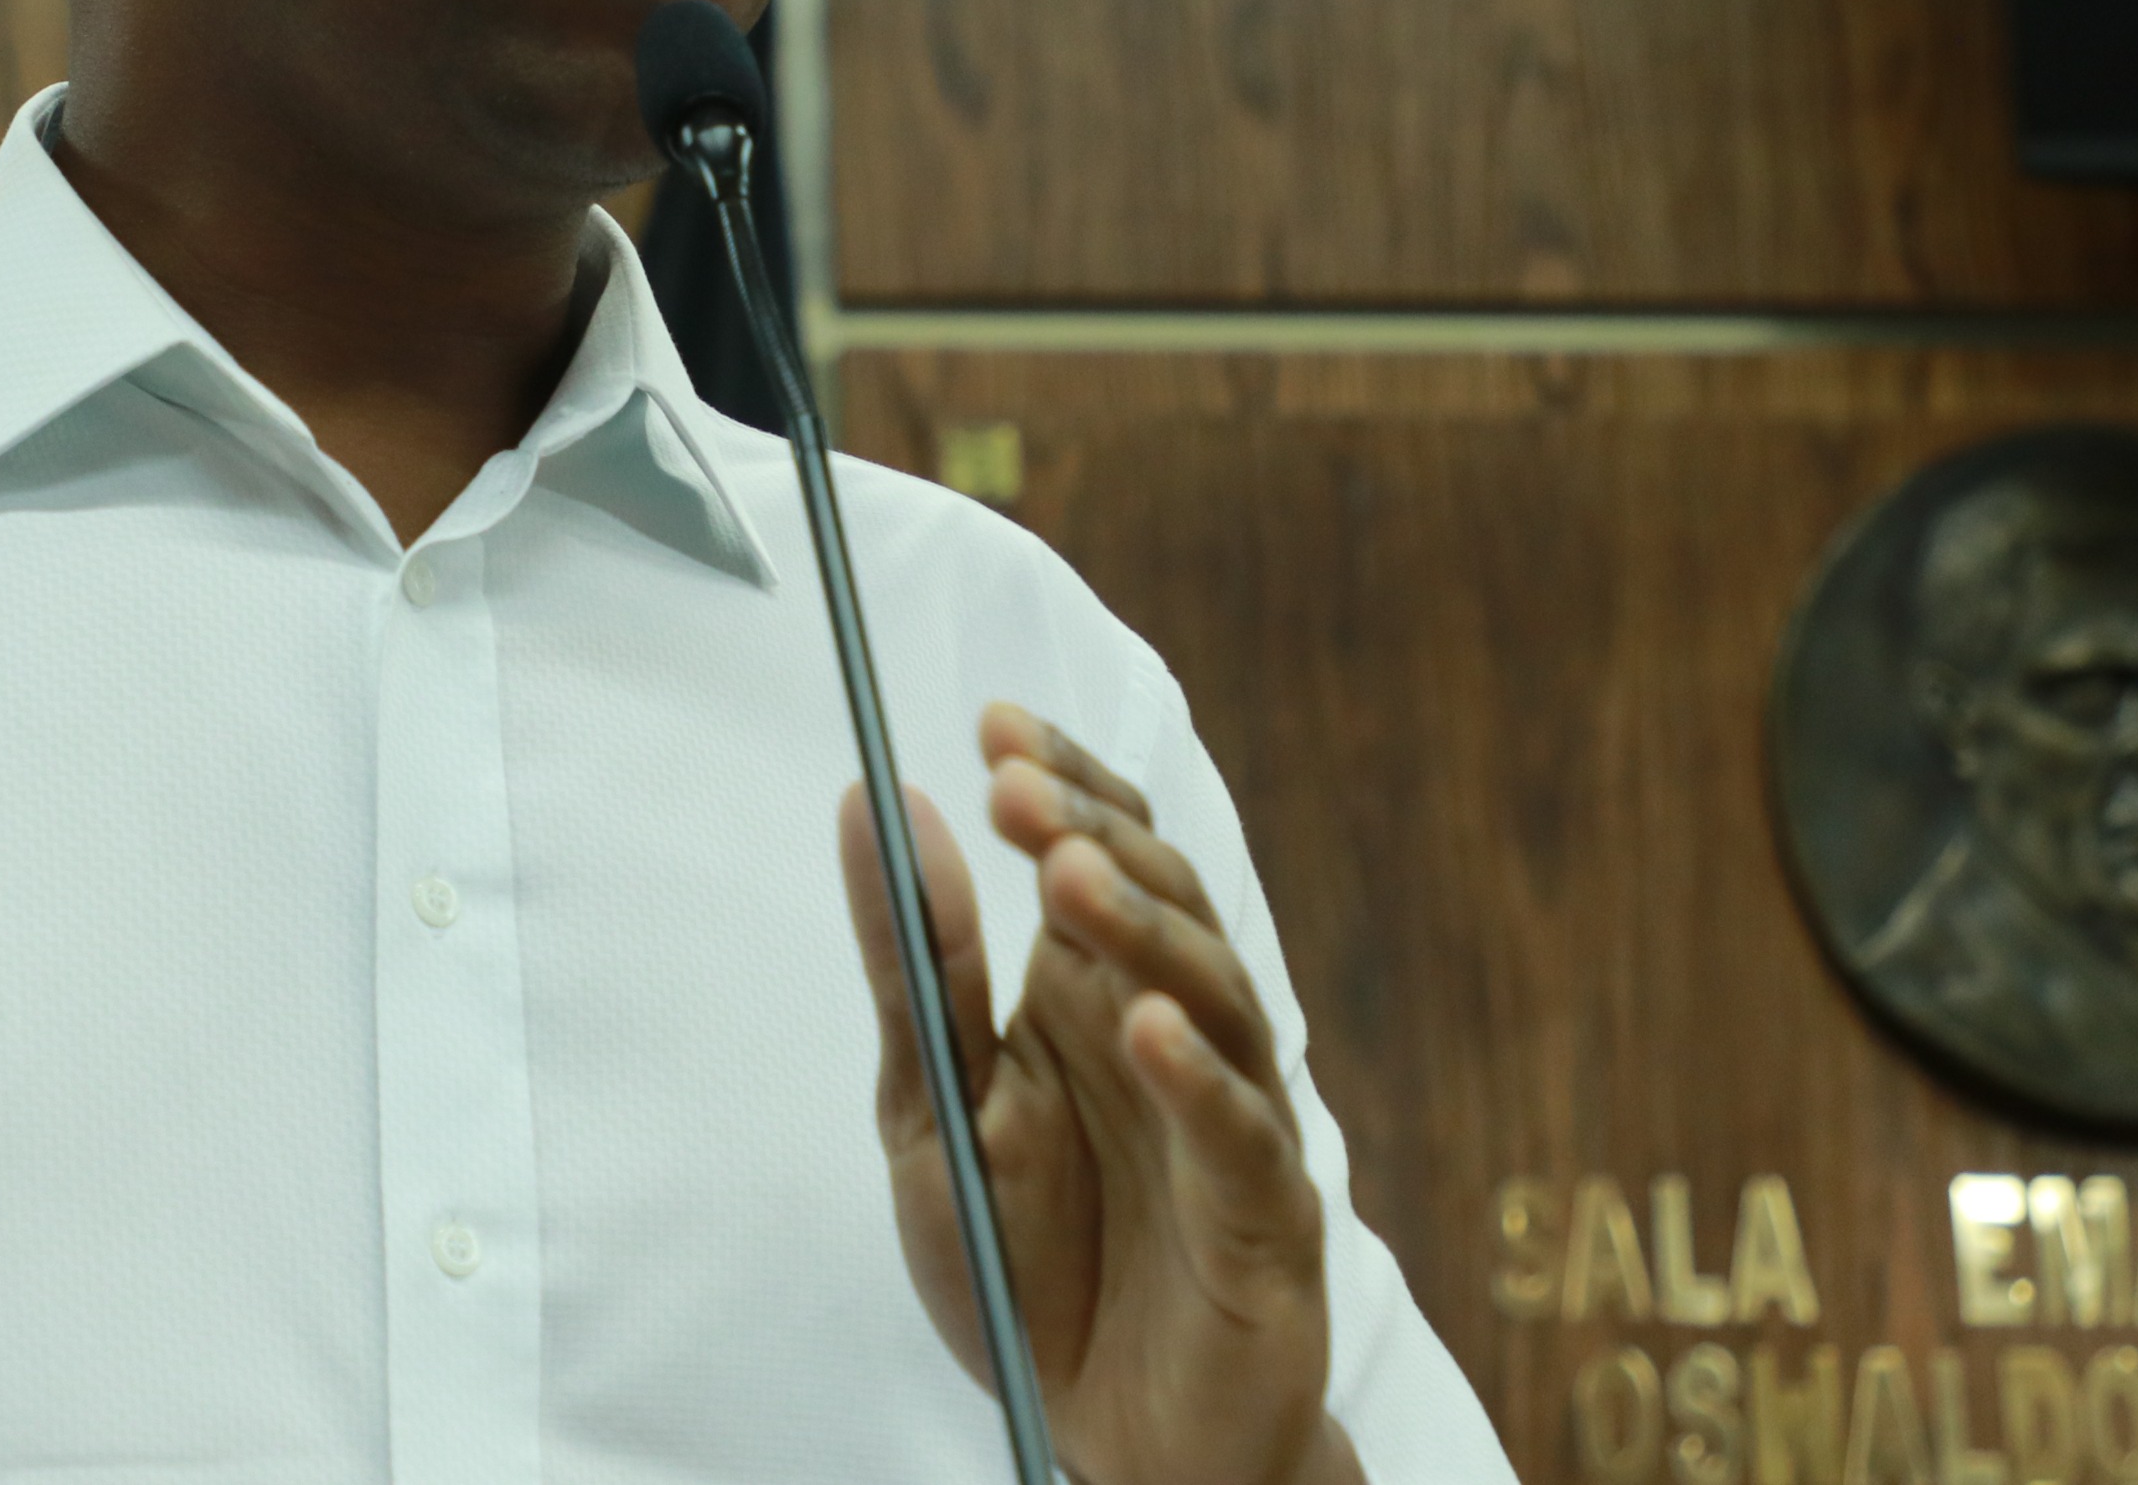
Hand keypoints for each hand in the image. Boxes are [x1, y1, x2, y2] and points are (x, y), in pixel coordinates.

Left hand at [837, 702, 1361, 1484]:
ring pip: (1213, 994)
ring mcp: (1228, 1118)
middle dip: (1092, 836)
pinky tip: (1150, 1031)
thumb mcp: (932, 1111)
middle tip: (1016, 789)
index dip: (1063, 784)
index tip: (996, 725)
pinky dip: (1200, 1080)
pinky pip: (1242, 1135)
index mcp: (1094, 995)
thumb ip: (915, 967)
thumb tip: (875, 801)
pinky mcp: (1262, 1219)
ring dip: (1145, 933)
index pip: (1102, 851)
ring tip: (1071, 884)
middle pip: (1161, 901)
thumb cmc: (1030, 1265)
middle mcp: (1173, 1033)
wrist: (1109, 1440)